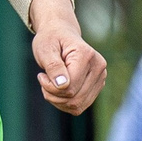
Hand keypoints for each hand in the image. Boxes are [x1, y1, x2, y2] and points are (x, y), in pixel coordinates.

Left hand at [27, 0, 107, 114]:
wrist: (61, 34)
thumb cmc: (51, 40)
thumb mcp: (45, 49)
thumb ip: (53, 67)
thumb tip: (63, 85)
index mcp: (87, 55)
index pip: (70, 86)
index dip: (50, 87)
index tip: (40, 76)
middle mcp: (99, 67)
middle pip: (74, 98)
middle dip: (53, 95)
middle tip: (43, 80)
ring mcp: (100, 78)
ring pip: (77, 105)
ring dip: (58, 100)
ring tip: (50, 84)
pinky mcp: (97, 87)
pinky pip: (79, 106)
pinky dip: (64, 103)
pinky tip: (57, 89)